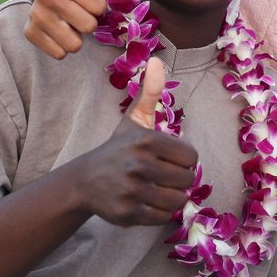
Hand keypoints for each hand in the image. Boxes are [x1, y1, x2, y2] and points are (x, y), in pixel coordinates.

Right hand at [25, 0, 128, 57]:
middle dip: (89, 21)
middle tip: (81, 10)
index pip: (99, 8)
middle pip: (87, 27)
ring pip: (73, 45)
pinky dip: (63, 47)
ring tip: (71, 21)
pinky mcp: (29, 32)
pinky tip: (60, 31)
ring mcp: (35, 15)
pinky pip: (59, 54)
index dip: (100, 5)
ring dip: (77, 36)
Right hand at [65, 58, 195, 226]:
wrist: (85, 181)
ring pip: (178, 201)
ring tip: (156, 189)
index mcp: (146, 140)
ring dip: (170, 198)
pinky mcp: (128, 213)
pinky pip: (163, 217)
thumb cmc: (118, 149)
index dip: (183, 160)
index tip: (168, 159)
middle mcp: (138, 165)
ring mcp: (132, 190)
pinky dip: (158, 212)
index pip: (191, 157)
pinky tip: (145, 201)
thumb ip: (150, 92)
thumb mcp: (134, 119)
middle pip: (187, 181)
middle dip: (178, 180)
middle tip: (162, 176)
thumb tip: (157, 59)